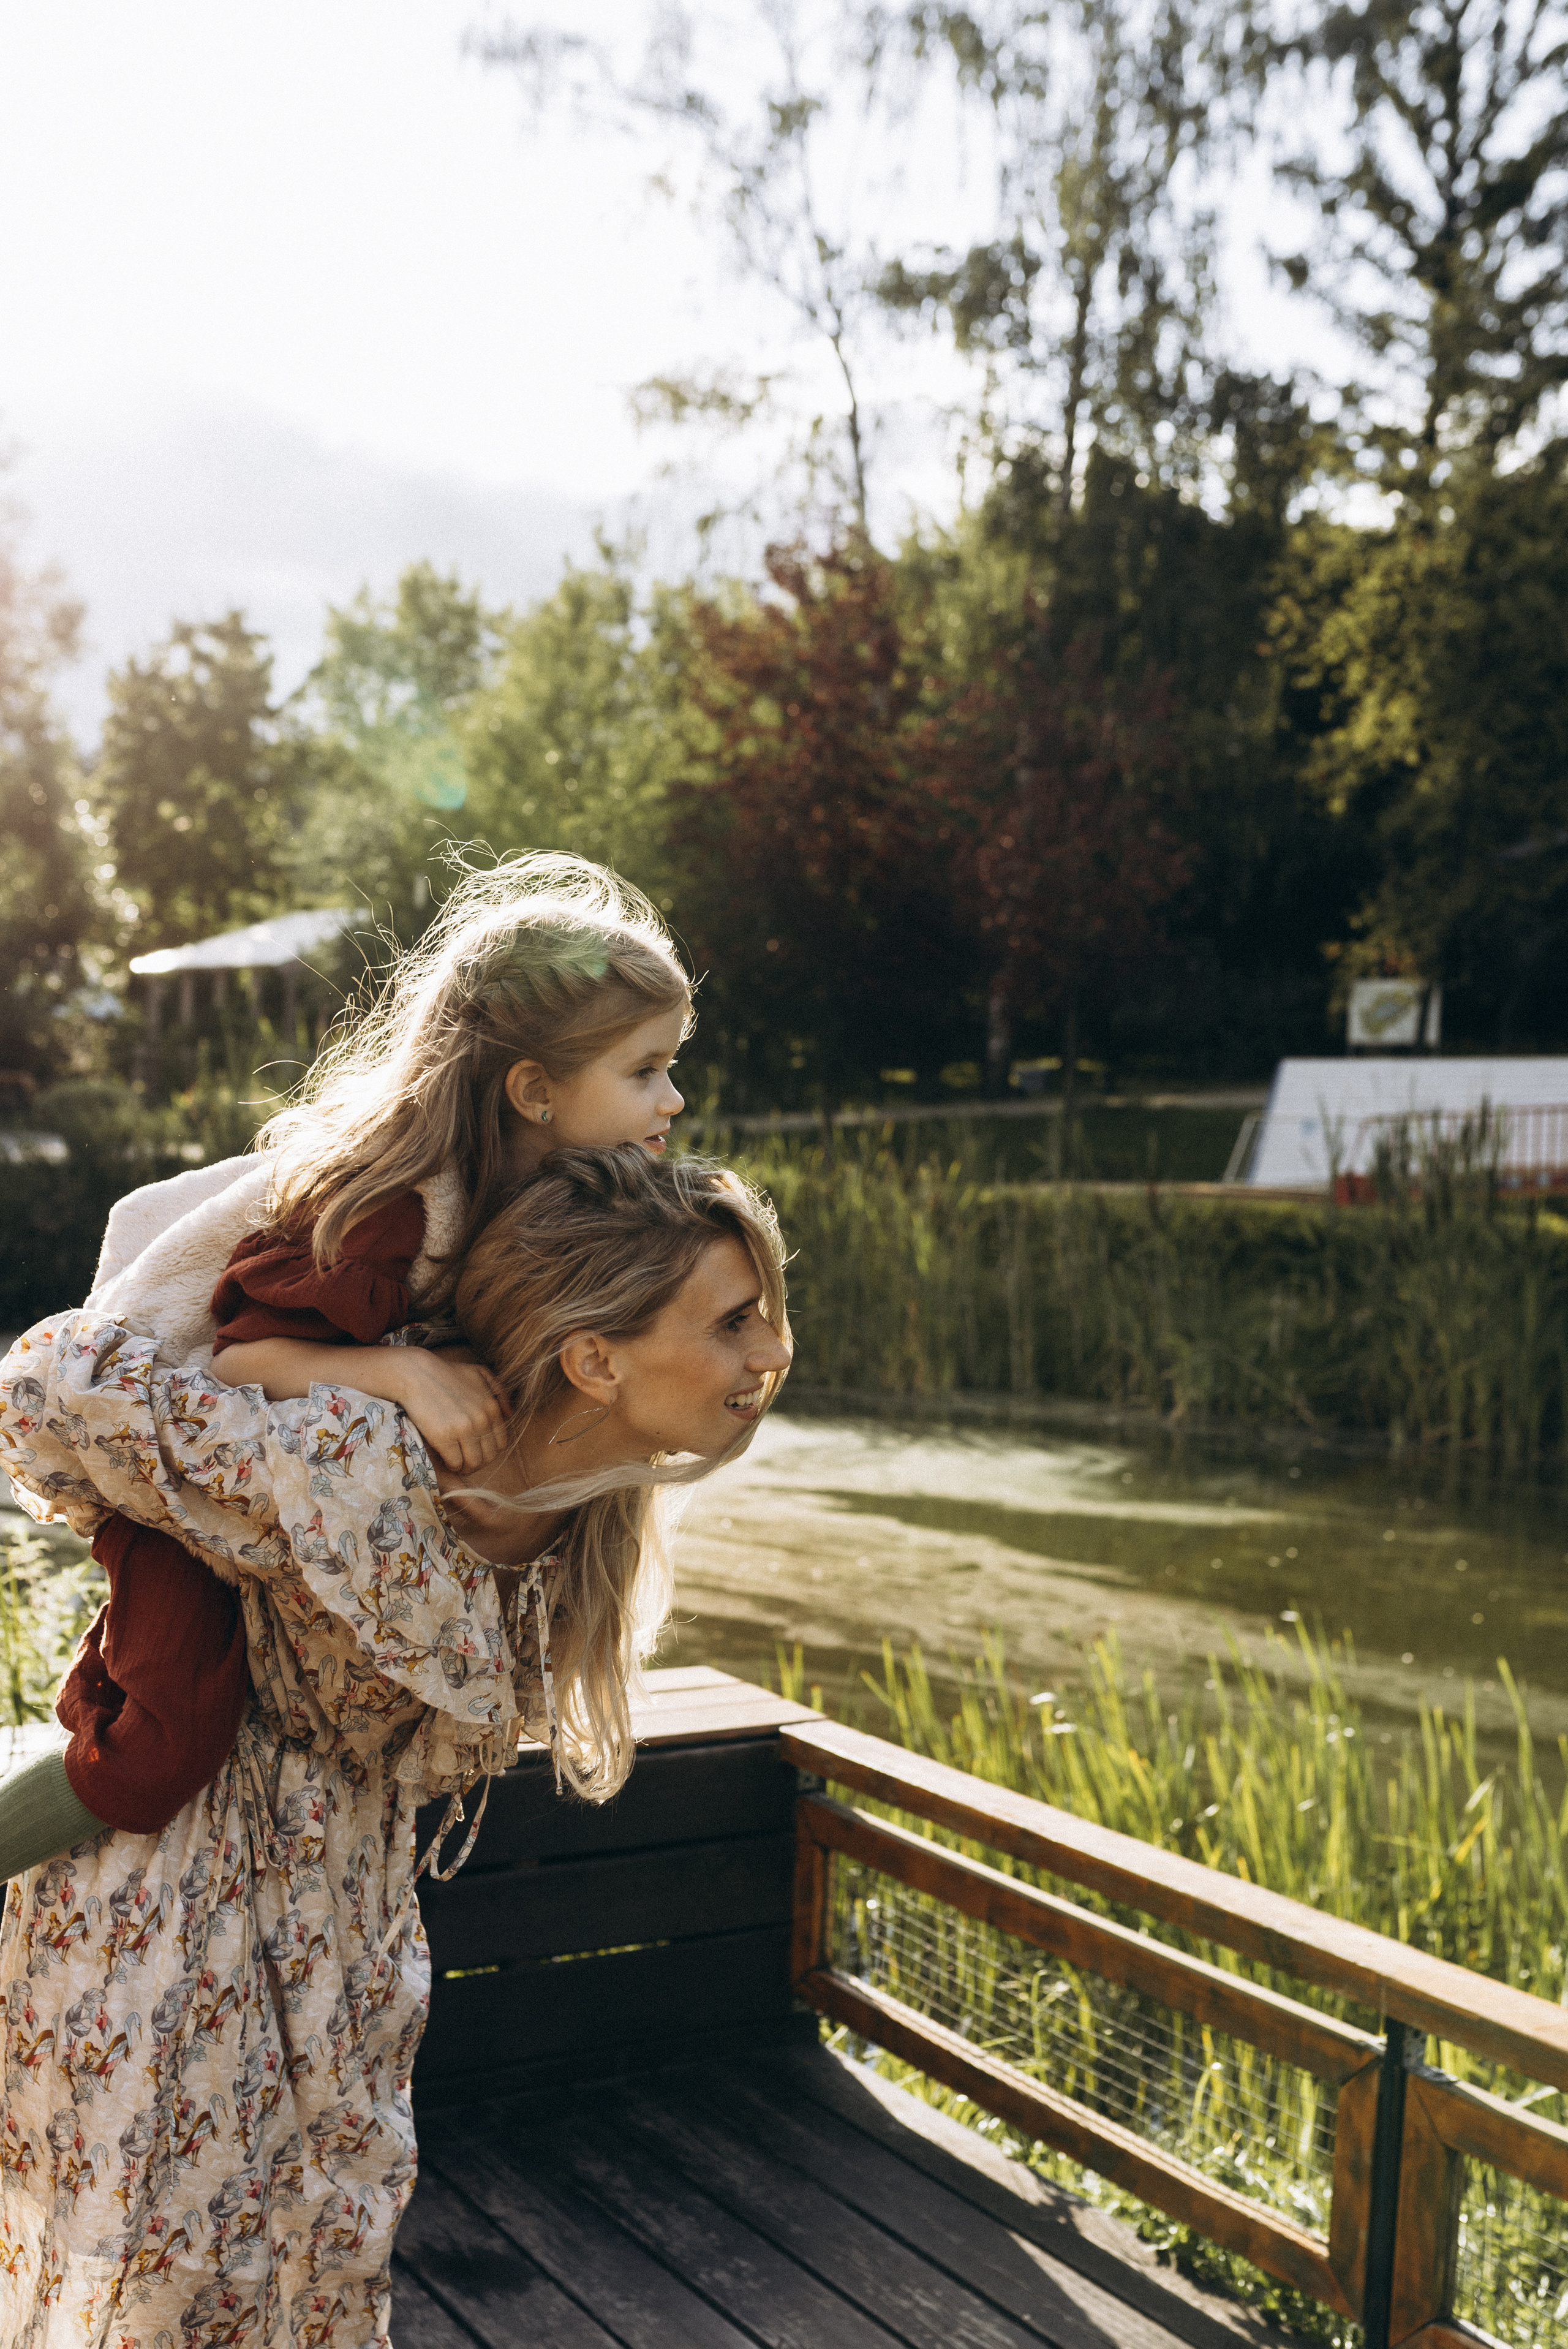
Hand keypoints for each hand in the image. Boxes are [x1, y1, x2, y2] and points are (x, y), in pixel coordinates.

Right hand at [390, 1350, 511, 1471]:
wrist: (416, 1374)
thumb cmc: (446, 1373)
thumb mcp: (480, 1373)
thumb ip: (499, 1391)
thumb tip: (509, 1414)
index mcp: (492, 1408)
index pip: (501, 1444)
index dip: (489, 1452)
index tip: (477, 1451)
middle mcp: (482, 1420)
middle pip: (489, 1457)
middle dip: (478, 1462)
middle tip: (466, 1460)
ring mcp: (464, 1429)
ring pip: (474, 1463)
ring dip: (466, 1467)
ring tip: (457, 1463)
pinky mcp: (444, 1437)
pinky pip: (455, 1463)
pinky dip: (452, 1465)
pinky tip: (446, 1459)